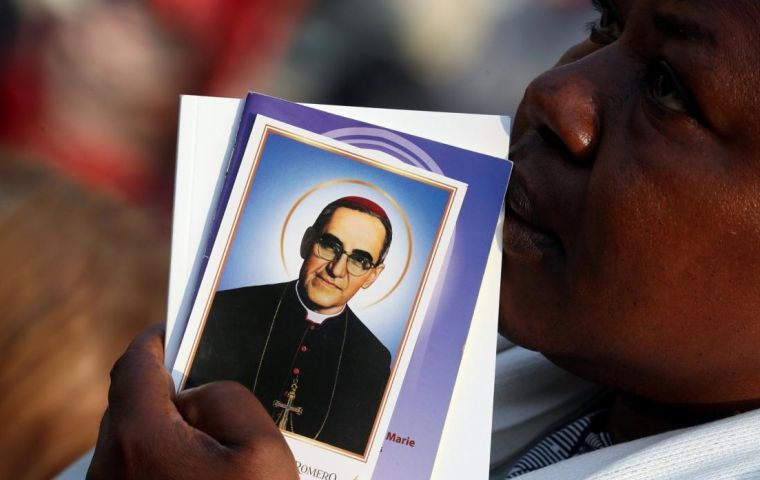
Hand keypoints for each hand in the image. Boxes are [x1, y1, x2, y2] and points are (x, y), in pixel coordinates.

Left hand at [87, 326, 297, 479]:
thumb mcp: (262, 449)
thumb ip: (228, 399)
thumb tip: (200, 396)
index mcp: (141, 438)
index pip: (135, 366)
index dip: (154, 340)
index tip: (172, 328)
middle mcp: (112, 466)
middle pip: (132, 402)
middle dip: (168, 386)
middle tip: (206, 379)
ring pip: (134, 438)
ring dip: (168, 425)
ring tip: (214, 430)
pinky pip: (138, 468)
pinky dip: (165, 456)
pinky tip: (205, 467)